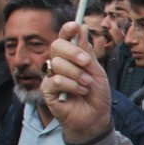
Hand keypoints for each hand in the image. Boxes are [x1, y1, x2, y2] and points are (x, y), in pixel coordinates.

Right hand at [39, 23, 113, 142]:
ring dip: (76, 73)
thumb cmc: (96, 95)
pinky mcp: (47, 91)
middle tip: (87, 63)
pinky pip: (55, 80)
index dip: (67, 30)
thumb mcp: (96, 70)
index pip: (63, 38)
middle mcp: (58, 64)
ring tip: (87, 84)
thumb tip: (82, 26)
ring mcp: (51, 77)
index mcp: (70, 57)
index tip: (75, 26)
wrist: (95, 118)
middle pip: (56, 46)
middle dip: (73, 52)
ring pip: (56, 63)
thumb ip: (87, 50)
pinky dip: (71, 85)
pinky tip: (80, 91)